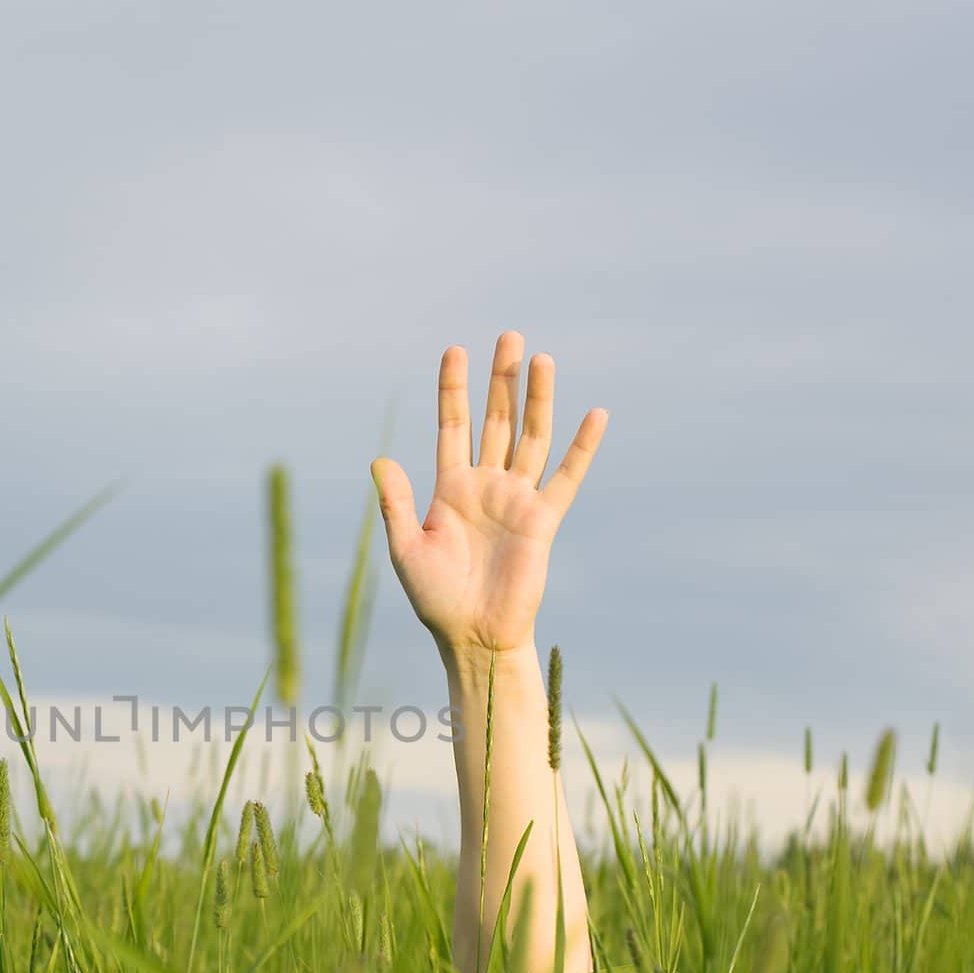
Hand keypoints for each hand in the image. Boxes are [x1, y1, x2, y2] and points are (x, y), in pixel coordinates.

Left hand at [371, 334, 607, 660]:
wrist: (472, 636)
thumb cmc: (435, 598)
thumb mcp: (406, 548)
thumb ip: (396, 503)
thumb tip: (379, 459)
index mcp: (450, 488)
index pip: (453, 425)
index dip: (453, 389)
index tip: (454, 351)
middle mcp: (486, 485)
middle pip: (496, 420)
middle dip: (501, 380)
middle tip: (508, 336)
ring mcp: (516, 499)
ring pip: (529, 437)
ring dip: (536, 399)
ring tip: (541, 358)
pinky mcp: (542, 520)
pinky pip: (565, 477)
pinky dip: (581, 447)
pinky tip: (594, 414)